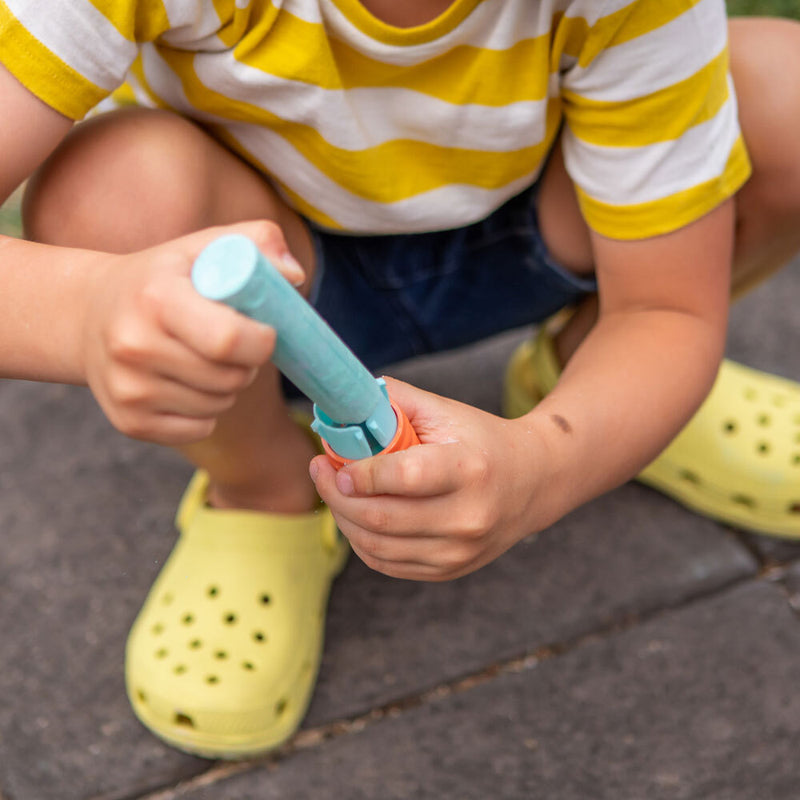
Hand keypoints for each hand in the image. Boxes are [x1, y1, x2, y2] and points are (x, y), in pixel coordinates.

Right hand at [80, 221, 304, 444]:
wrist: (88, 314)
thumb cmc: (163, 279)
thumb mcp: (202, 247)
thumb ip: (257, 242)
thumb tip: (294, 276)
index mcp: (157, 298)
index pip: (229, 340)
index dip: (261, 340)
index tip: (263, 330)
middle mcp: (134, 346)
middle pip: (232, 378)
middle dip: (247, 363)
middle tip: (232, 343)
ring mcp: (129, 390)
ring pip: (220, 405)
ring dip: (227, 387)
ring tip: (203, 358)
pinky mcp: (130, 422)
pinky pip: (200, 428)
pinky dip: (205, 411)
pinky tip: (185, 383)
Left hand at [309, 378, 549, 580]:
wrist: (531, 482)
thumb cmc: (481, 440)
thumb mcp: (445, 410)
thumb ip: (395, 400)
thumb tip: (344, 403)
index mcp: (470, 470)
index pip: (403, 477)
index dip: (359, 473)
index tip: (334, 463)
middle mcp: (468, 517)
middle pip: (381, 518)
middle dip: (337, 496)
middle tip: (321, 472)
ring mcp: (459, 551)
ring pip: (376, 546)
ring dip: (343, 519)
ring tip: (334, 492)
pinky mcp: (449, 570)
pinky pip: (386, 563)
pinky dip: (361, 541)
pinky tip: (355, 516)